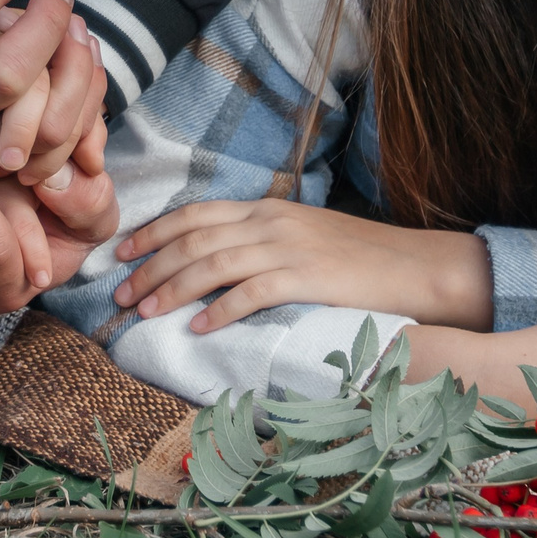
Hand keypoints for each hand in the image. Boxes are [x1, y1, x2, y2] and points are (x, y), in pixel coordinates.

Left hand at [112, 199, 492, 333]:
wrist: (416, 267)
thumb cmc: (360, 261)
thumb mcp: (304, 238)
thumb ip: (263, 243)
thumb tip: (218, 263)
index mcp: (267, 209)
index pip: (196, 213)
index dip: (154, 232)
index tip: (123, 253)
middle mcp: (271, 222)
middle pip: (193, 238)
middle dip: (150, 266)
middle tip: (120, 295)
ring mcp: (288, 247)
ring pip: (212, 263)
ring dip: (172, 288)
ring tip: (144, 312)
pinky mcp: (306, 277)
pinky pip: (250, 292)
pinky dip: (219, 309)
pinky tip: (198, 328)